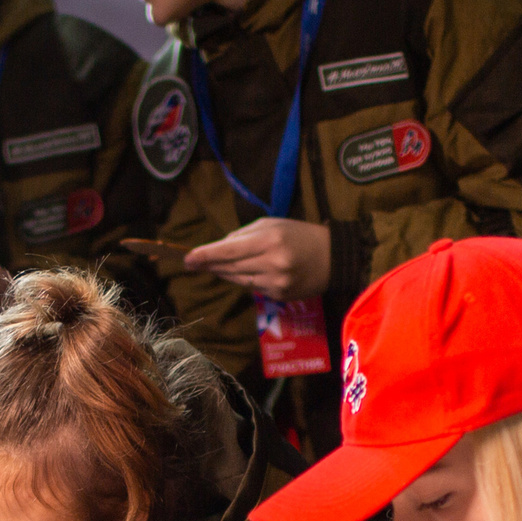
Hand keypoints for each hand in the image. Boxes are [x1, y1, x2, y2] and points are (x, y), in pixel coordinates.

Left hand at [182, 218, 331, 299]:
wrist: (333, 257)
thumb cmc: (300, 235)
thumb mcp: (272, 224)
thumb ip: (243, 235)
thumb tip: (218, 248)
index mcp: (269, 240)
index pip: (229, 250)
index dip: (206, 255)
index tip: (188, 258)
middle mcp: (272, 263)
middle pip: (230, 267)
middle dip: (210, 265)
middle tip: (192, 262)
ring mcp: (276, 283)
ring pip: (238, 280)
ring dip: (225, 273)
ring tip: (214, 266)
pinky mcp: (279, 296)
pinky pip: (252, 288)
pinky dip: (244, 280)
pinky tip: (244, 272)